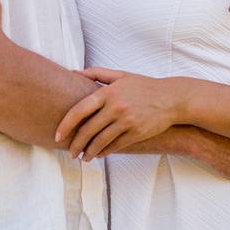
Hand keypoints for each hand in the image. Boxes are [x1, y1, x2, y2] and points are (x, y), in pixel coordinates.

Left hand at [55, 69, 184, 159]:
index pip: (80, 110)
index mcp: (108, 92)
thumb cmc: (143, 86)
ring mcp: (127, 121)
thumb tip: (73, 72)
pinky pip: (116, 146)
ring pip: (101, 141)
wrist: (171, 98)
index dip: (66, 125)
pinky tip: (99, 154)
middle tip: (70, 152)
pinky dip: (104, 152)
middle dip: (75, 144)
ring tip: (83, 157)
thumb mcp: (121, 75)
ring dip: (89, 152)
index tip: (57, 135)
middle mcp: (116, 107)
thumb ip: (96, 74)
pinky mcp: (137, 133)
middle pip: (88, 130)